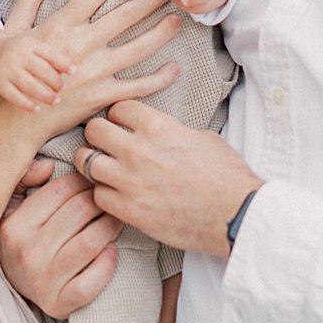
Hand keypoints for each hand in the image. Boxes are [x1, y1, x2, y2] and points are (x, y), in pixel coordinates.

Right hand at [0, 28, 74, 113]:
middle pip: (42, 70)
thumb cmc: (19, 52)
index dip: (64, 63)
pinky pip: (15, 97)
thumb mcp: (33, 47)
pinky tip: (38, 109)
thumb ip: (51, 56)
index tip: (74, 72)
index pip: (50, 54)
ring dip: (45, 96)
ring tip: (55, 101)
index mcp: (29, 44)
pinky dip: (28, 105)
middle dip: (55, 82)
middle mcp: (18, 55)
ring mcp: (7, 69)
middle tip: (61, 89)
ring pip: (30, 86)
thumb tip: (72, 70)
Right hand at [0, 168, 121, 317]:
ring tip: (115, 219)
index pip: (60, 189)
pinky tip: (110, 250)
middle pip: (80, 211)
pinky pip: (93, 280)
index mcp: (14, 226)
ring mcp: (43, 281)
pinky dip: (108, 262)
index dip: (82, 180)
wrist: (15, 288)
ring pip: (91, 242)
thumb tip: (48, 167)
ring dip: (111, 225)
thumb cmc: (21, 238)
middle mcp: (26, 253)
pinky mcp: (60, 304)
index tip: (92, 181)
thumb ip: (24, 177)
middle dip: (101, 200)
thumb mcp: (11, 206)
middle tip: (108, 198)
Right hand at [8, 0, 183, 141]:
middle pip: (124, 16)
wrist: (16, 117)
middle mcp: (82, 46)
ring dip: (161, 33)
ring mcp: (95, 72)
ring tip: (177, 20)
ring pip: (138, 49)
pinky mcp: (102, 96)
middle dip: (149, 0)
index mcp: (62, 26)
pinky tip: (174, 69)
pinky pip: (138, 86)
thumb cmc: (14, 72)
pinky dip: (159, 78)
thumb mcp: (16, 30)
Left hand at [75, 101, 262, 259]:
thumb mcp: (201, 136)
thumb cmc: (226, 176)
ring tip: (103, 168)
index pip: (118, 108)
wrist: (235, 214)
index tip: (121, 124)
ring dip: (94, 164)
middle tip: (103, 144)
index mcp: (158, 126)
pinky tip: (115, 194)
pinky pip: (98, 195)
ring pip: (87, 162)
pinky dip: (103, 194)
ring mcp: (131, 181)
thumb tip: (158, 132)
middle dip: (98, 135)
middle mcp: (138, 150)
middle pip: (94, 130)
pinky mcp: (130, 210)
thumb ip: (170, 130)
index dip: (118, 116)